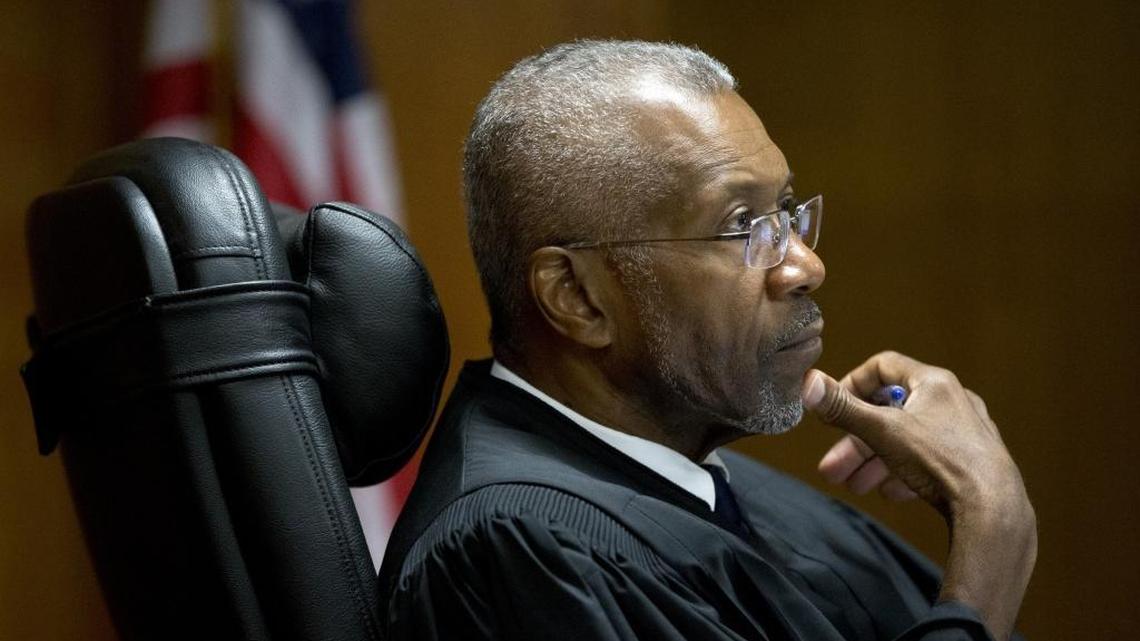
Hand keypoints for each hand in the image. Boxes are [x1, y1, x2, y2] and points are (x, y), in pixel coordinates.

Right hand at [803, 351, 1020, 516]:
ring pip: (908, 441)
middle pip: (891, 414)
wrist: (993, 508)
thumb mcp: (882, 431)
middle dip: (857, 443)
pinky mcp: (973, 462)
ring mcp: (965, 433)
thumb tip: (807, 382)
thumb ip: (843, 407)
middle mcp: (953, 401)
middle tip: (832, 468)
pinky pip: (930, 461)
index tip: (834, 408)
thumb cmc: (940, 460)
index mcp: (933, 383)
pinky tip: (894, 493)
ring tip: (856, 486)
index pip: (883, 367)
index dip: (853, 385)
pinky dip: (906, 473)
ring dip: (876, 462)